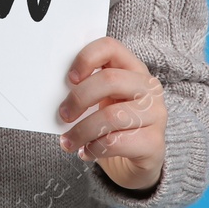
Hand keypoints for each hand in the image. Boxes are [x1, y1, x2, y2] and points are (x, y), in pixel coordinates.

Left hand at [57, 36, 166, 192]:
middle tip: (63, 115)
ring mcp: (156, 115)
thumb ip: (86, 89)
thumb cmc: (113, 124)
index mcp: (132, 69)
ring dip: (82, 131)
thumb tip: (53, 90)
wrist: (135, 160)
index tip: (69, 78)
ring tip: (68, 141)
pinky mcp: (154, 143)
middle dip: (79, 98)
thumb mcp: (101, 101)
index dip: (86, 58)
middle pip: (110, 80)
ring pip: (112, 116)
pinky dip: (94, 148)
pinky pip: (116, 142)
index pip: (110, 47)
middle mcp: (149, 88)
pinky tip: (87, 151)